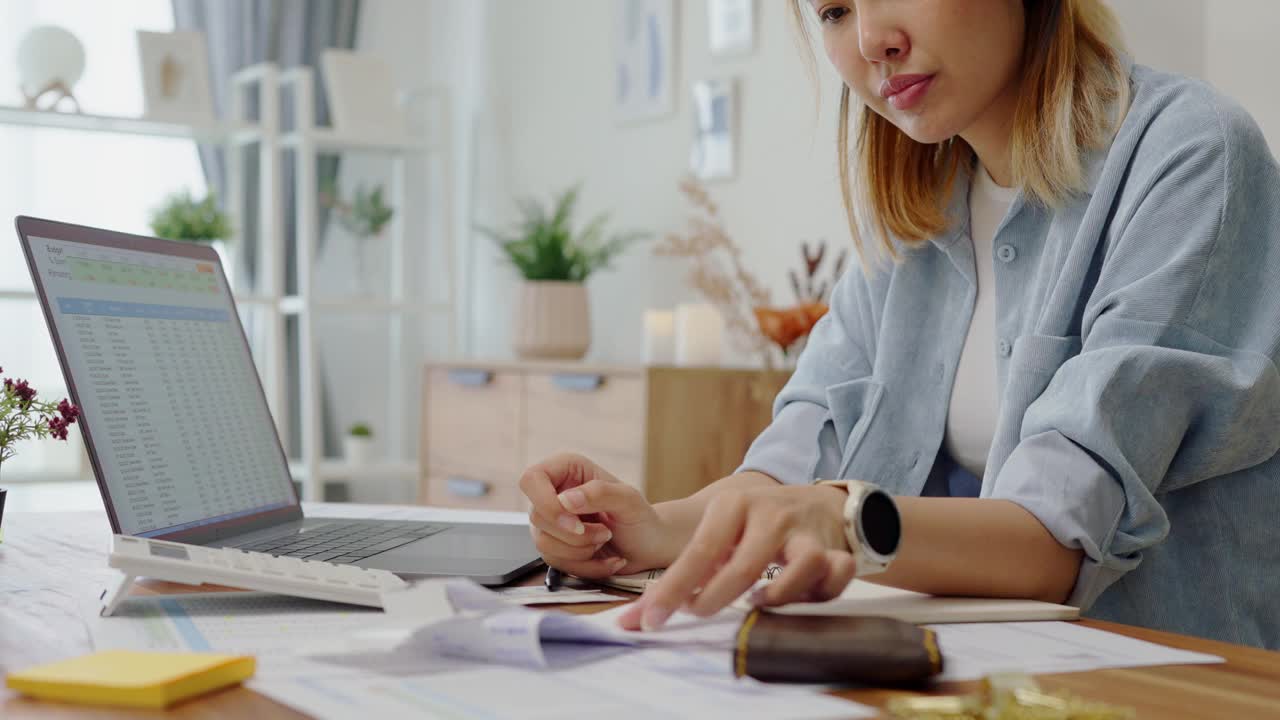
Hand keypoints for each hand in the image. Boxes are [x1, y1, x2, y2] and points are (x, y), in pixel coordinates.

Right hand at [519, 453, 678, 577]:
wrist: (649, 547)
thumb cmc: (641, 518)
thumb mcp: (629, 500)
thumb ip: (599, 493)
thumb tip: (565, 500)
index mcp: (566, 470)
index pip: (531, 480)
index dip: (546, 504)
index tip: (575, 523)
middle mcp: (553, 494)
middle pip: (537, 517)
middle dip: (575, 534)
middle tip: (605, 532)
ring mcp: (550, 523)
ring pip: (544, 544)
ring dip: (582, 551)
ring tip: (605, 540)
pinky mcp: (554, 548)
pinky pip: (556, 564)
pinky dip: (586, 566)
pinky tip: (605, 558)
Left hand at [617, 484, 855, 630]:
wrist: (819, 503)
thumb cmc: (757, 526)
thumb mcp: (723, 533)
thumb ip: (689, 569)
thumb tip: (641, 614)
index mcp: (732, 507)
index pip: (697, 552)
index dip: (671, 590)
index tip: (646, 621)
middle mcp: (769, 514)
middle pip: (743, 565)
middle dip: (714, 599)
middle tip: (698, 614)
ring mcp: (804, 531)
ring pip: (802, 566)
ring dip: (778, 595)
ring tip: (756, 603)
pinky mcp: (835, 548)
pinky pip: (836, 575)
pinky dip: (821, 593)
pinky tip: (800, 600)